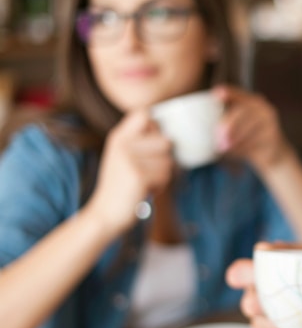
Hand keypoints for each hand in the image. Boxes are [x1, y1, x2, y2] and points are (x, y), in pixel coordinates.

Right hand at [84, 110, 174, 234]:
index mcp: (118, 136)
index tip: (150, 146)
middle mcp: (122, 143)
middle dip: (163, 160)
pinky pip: (166, 175)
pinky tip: (144, 190)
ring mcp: (130, 158)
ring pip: (169, 161)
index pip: (144, 113)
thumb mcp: (124, 157)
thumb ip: (140, 141)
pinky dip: (160, 186)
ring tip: (144, 182)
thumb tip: (169, 135)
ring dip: (162, 175)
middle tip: (146, 172)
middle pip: (166, 141)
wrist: (106, 213)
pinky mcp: (139, 175)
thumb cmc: (122, 187)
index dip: (156, 127)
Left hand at [212, 85, 291, 171]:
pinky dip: (242, 150)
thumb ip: (225, 120)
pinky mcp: (274, 139)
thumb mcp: (240, 125)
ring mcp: (271, 124)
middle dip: (228, 124)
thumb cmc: (249, 138)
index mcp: (255, 102)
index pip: (241, 95)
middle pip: (243, 112)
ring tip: (222, 148)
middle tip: (217, 138)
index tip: (216, 94)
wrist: (274, 154)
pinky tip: (233, 154)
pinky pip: (255, 143)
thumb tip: (193, 127)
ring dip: (234, 140)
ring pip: (249, 130)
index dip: (230, 93)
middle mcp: (265, 110)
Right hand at [226, 242, 301, 327]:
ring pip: (259, 326)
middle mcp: (257, 300)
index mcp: (260, 277)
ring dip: (274, 325)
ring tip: (292, 324)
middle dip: (254, 303)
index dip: (239, 274)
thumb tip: (264, 248)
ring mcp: (264, 323)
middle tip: (263, 303)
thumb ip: (288, 249)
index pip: (240, 273)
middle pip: (248, 303)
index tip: (240, 276)